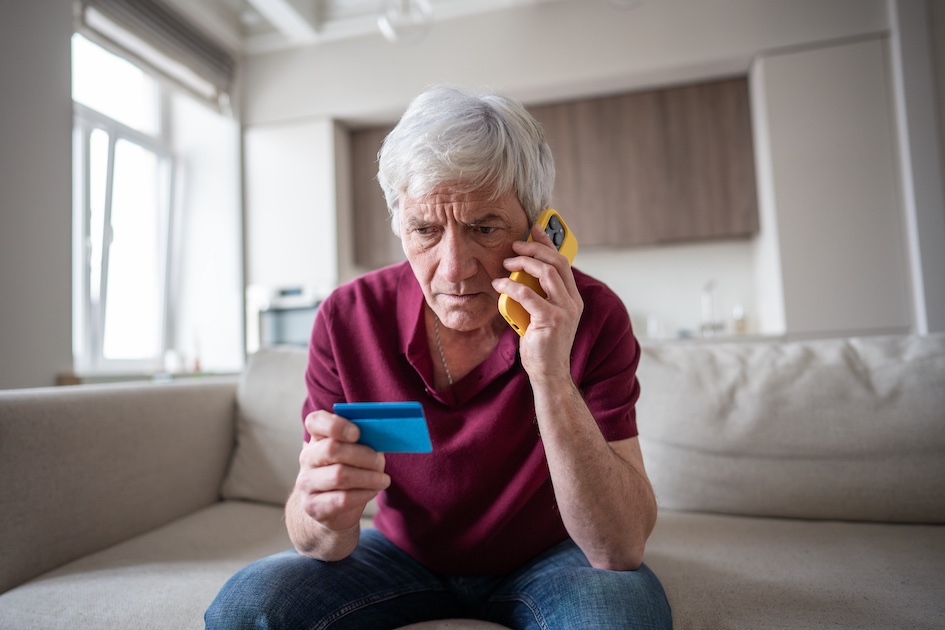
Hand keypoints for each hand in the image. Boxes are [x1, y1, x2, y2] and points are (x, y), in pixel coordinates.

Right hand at [295, 410, 390, 531]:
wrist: (331, 509)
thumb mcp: (354, 452)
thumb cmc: (348, 472)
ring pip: (339, 475)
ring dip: (369, 477)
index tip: (357, 433)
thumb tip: (381, 437)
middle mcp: (307, 458)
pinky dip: (364, 494)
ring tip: (383, 480)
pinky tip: (373, 491)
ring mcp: (307, 483)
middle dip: (364, 455)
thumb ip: (363, 441)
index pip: (315, 422)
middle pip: (332, 449)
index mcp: (317, 438)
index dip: (336, 425)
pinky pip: (343, 498)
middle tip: (381, 462)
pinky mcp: (313, 506)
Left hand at [492, 222, 583, 383]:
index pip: (563, 262)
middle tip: (515, 246)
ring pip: (546, 273)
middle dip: (534, 249)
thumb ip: (540, 295)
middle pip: (556, 262)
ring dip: (523, 264)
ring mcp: (565, 310)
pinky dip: (511, 286)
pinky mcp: (551, 320)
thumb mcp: (544, 315)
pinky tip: (499, 284)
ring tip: (506, 263)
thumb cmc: (542, 345)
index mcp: (573, 298)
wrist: (548, 372)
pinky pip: (528, 295)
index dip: (548, 243)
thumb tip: (520, 275)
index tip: (535, 229)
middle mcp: (573, 302)